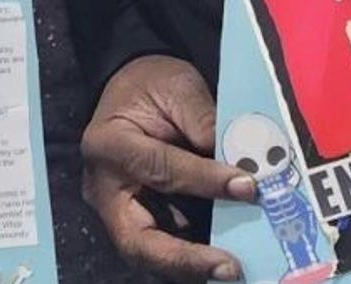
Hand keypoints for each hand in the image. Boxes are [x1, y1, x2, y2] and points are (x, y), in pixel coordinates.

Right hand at [81, 54, 253, 281]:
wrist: (128, 88)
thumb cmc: (151, 85)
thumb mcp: (179, 87)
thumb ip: (205, 123)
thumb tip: (239, 166)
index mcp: (109, 144)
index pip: (161, 169)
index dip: (206, 180)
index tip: (248, 187)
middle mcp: (102, 187)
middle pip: (136, 239)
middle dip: (184, 259)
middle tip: (229, 266)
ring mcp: (111, 210)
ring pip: (146, 253)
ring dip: (188, 265)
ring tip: (229, 268)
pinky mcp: (128, 221)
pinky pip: (157, 247)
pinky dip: (187, 257)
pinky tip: (218, 258)